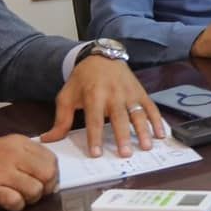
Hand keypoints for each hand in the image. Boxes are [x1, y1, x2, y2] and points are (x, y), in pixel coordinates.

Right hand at [0, 136, 58, 210]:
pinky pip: (17, 202)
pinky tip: (8, 203)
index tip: (43, 181)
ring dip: (30, 199)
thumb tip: (50, 174)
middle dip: (45, 187)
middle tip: (34, 192)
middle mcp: (13, 154)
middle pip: (48, 174)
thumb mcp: (4, 147)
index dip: (52, 174)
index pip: (51, 158)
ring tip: (18, 197)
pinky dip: (16, 207)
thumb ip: (27, 156)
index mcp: (18, 142)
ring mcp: (2, 172)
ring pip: (35, 189)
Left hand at [43, 57, 166, 157]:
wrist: (101, 57)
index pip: (94, 119)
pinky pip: (150, 107)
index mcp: (93, 95)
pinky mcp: (140, 92)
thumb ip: (61, 120)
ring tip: (146, 146)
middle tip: (125, 154)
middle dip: (122, 136)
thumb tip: (49, 140)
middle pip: (118, 117)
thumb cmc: (82, 80)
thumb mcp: (66, 96)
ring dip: (143, 130)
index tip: (96, 153)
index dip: (95, 136)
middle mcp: (113, 94)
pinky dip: (157, 120)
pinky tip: (161, 134)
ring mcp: (129, 93)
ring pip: (137, 113)